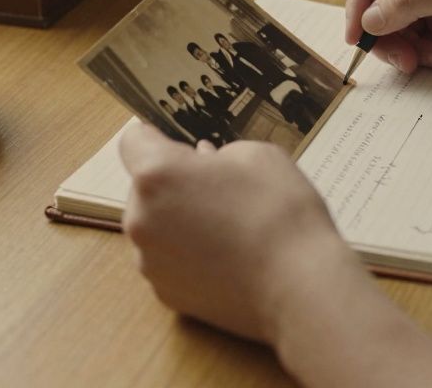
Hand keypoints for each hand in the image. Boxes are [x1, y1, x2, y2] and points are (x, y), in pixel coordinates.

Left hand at [117, 124, 371, 343]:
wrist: (299, 287)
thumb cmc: (280, 214)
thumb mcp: (257, 156)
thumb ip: (219, 154)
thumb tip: (205, 164)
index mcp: (158, 174)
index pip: (133, 140)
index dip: (156, 137)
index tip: (178, 143)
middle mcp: (141, 218)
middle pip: (144, 188)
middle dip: (174, 183)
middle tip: (219, 188)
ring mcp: (150, 261)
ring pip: (156, 227)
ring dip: (180, 221)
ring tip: (229, 228)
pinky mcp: (166, 293)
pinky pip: (170, 262)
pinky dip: (190, 256)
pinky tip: (228, 257)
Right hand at [339, 0, 431, 71]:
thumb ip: (407, 3)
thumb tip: (366, 21)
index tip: (358, 30)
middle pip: (369, 2)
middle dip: (378, 32)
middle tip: (396, 56)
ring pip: (387, 28)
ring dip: (399, 48)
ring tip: (422, 61)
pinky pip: (410, 43)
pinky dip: (417, 55)